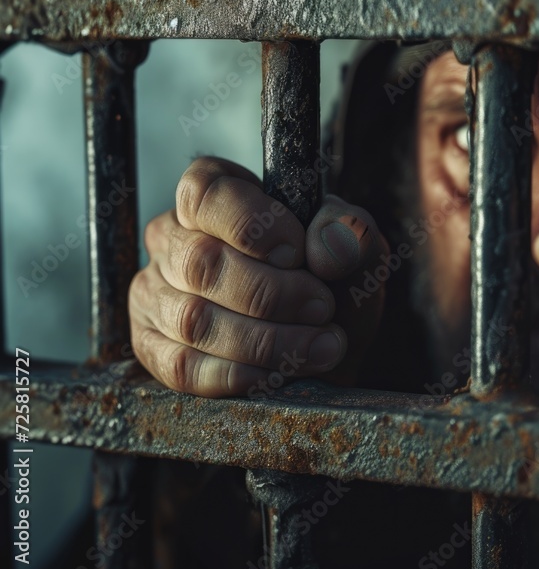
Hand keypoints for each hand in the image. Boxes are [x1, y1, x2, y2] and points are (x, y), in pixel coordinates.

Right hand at [128, 157, 386, 396]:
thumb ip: (350, 234)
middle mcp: (173, 239)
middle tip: (323, 308)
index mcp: (214, 197)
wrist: (328, 346)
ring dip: (267, 340)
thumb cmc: (333, 284)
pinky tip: (280, 374)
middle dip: (272, 294)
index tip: (297, 253)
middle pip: (201, 262)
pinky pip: (182, 367)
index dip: (250, 223)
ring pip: (193, 319)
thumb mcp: (356, 249)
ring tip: (321, 346)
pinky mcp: (152, 348)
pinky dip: (239, 375)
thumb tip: (327, 243)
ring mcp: (155, 294)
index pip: (205, 193)